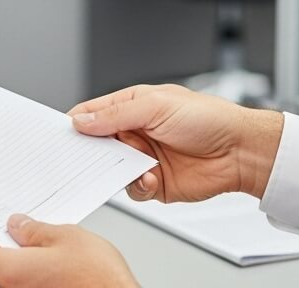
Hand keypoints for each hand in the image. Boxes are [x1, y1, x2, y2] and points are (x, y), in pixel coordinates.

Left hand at [0, 215, 135, 287]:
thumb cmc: (98, 279)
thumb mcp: (66, 237)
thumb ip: (35, 230)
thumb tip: (18, 226)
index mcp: (12, 271)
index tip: (6, 224)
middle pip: (1, 264)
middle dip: (16, 245)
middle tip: (37, 231)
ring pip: (20, 275)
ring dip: (32, 260)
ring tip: (58, 248)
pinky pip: (35, 285)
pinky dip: (43, 274)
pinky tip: (65, 266)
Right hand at [69, 84, 283, 202]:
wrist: (239, 151)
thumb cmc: (207, 118)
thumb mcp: (155, 106)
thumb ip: (115, 115)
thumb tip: (81, 120)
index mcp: (131, 107)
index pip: (92, 113)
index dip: (74, 122)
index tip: (59, 134)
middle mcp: (134, 133)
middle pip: (96, 145)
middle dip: (90, 152)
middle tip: (85, 158)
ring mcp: (142, 159)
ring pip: (110, 170)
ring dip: (118, 170)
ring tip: (136, 165)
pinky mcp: (154, 183)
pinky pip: (131, 190)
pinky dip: (138, 186)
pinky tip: (153, 178)